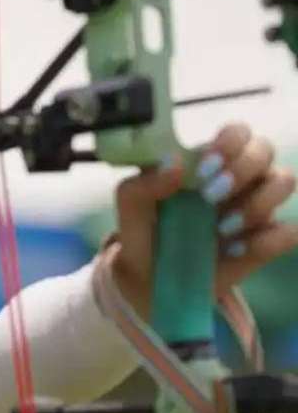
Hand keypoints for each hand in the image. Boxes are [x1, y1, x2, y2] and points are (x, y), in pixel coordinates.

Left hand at [110, 123, 297, 317]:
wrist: (153, 281)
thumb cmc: (145, 233)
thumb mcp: (131, 209)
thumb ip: (141, 185)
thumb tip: (174, 165)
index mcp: (205, 162)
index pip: (237, 132)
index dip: (230, 142)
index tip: (205, 166)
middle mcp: (237, 178)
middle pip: (265, 149)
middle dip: (242, 169)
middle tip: (210, 196)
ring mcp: (255, 208)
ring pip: (284, 181)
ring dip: (256, 203)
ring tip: (221, 228)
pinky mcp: (266, 241)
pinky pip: (289, 231)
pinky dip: (266, 240)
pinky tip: (235, 251)